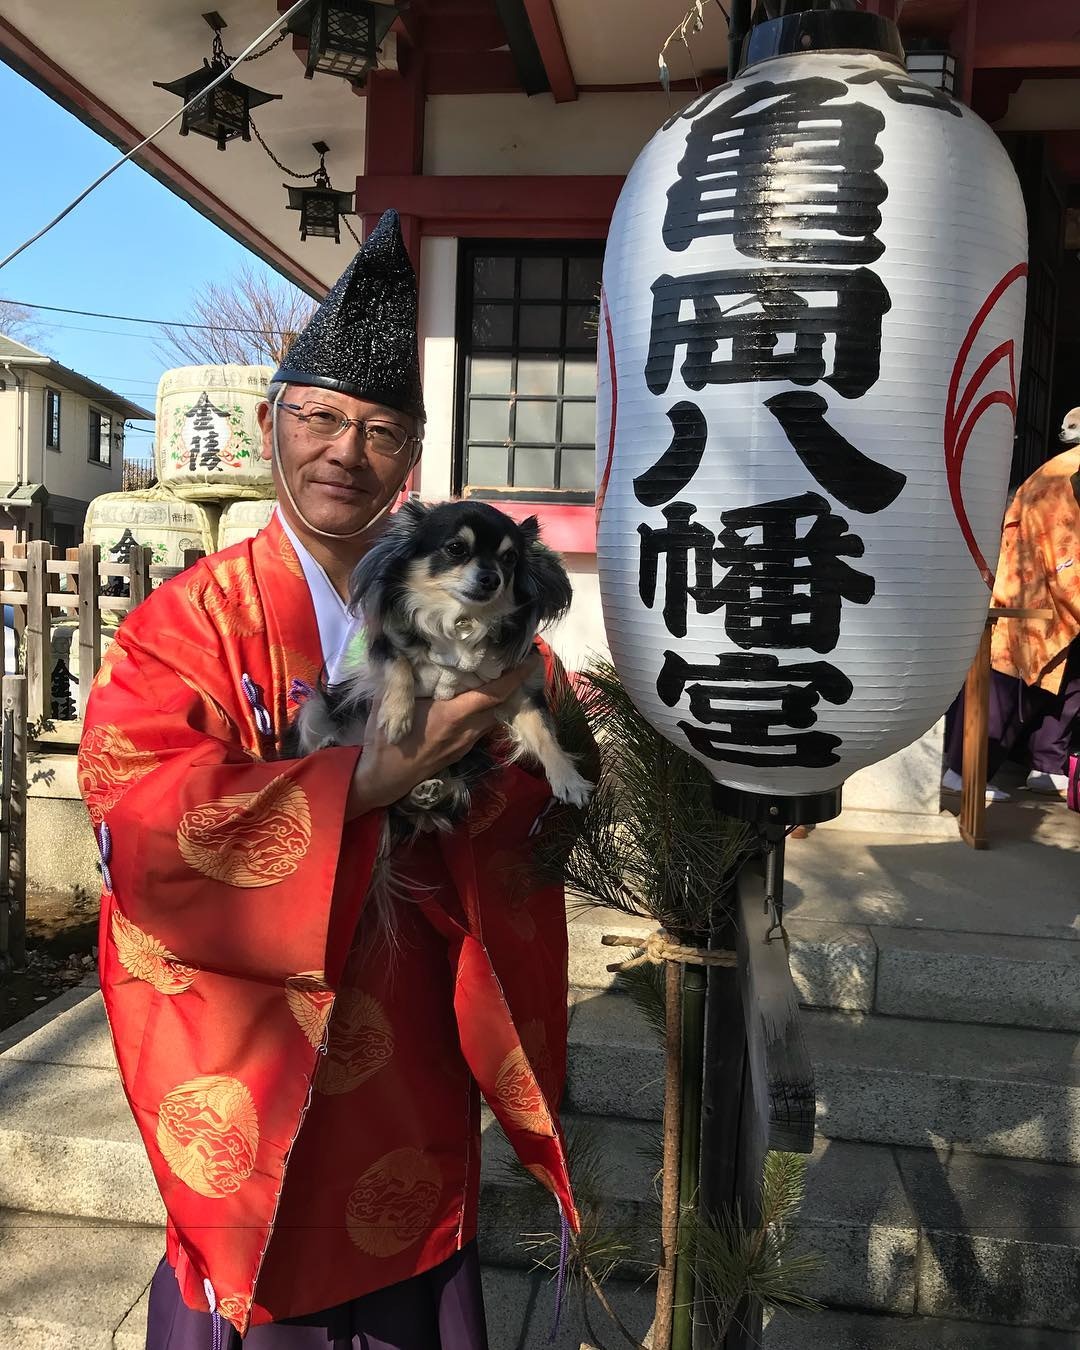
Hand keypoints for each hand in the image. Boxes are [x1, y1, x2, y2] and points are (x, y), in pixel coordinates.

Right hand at [346, 658, 536, 818]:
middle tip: (516, 662)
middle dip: (512, 685)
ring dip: (500, 700)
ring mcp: (466, 743)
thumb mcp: (388, 702)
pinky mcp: (462, 751)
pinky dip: (486, 712)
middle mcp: (466, 730)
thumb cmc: (384, 740)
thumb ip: (401, 676)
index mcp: (453, 715)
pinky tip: (478, 700)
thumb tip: (406, 650)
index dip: (515, 677)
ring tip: (500, 677)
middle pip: (501, 705)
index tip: (530, 660)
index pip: (494, 693)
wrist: (383, 779)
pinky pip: (482, 728)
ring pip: (492, 717)